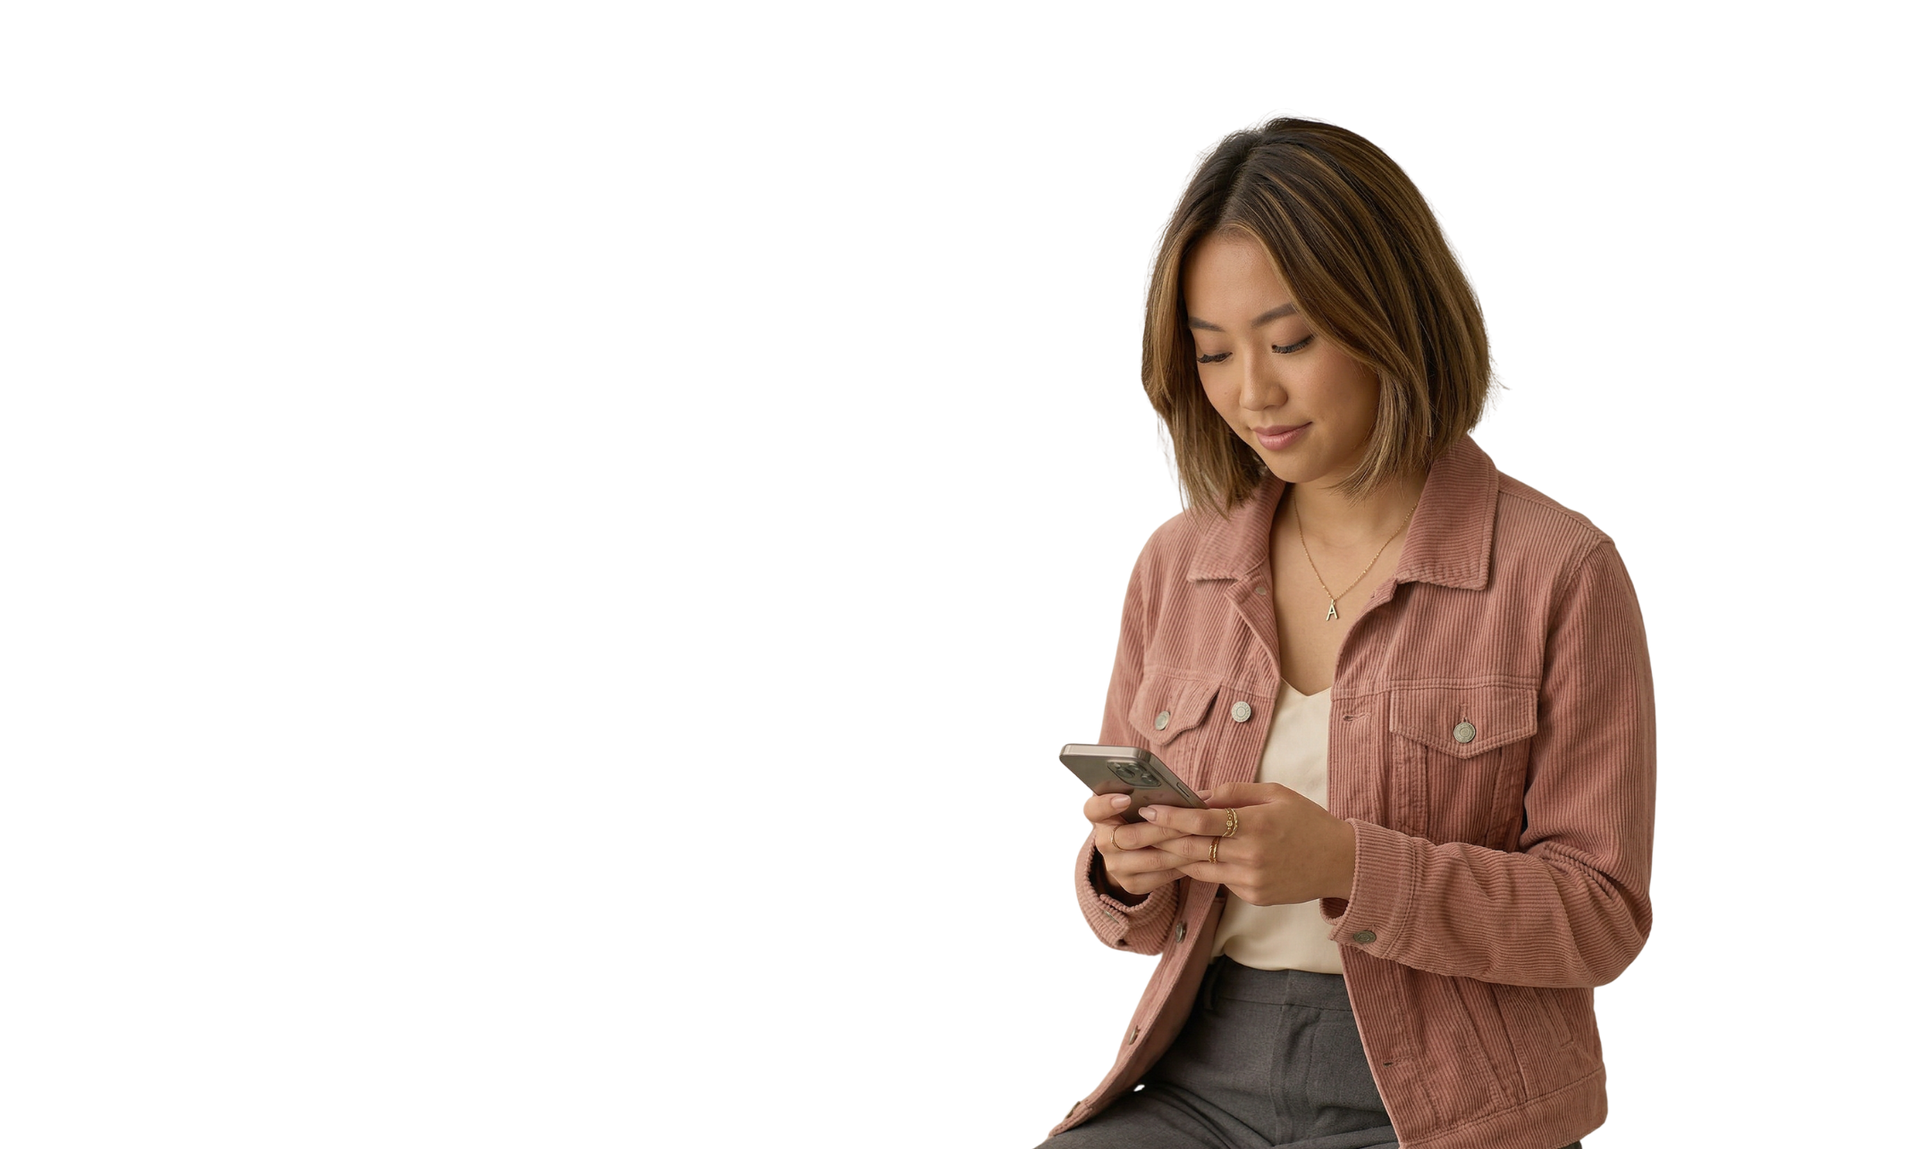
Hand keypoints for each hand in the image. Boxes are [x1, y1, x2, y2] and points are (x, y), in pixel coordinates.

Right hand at [1079, 791, 1190, 901]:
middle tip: (1189, 822)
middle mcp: (1103, 842)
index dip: (1107, 804)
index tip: (1126, 798)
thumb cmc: (1139, 820)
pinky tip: (1196, 857)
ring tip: (1200, 840)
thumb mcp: (1137, 806)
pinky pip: (1160, 877)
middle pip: (1132, 837)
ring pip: (1152, 859)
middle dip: (1164, 829)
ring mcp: (1115, 866)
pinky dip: (1181, 867)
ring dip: (1179, 850)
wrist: (1130, 854)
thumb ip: (1151, 797)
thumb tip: (1189, 796)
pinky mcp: (1130, 884)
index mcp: (1100, 817)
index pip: (1092, 809)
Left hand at [1136, 781, 1356, 905]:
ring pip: (1200, 868)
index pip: (1203, 821)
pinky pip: (1220, 880)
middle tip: (1136, 830)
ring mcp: (1251, 880)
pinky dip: (1207, 867)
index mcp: (1257, 824)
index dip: (1172, 816)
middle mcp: (1251, 855)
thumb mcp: (1276, 794)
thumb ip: (1235, 793)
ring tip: (1154, 843)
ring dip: (1176, 856)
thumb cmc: (1308, 822)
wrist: (1341, 862)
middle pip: (1194, 848)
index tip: (1149, 810)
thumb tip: (1199, 795)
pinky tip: (1197, 857)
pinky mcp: (1253, 896)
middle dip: (1160, 839)